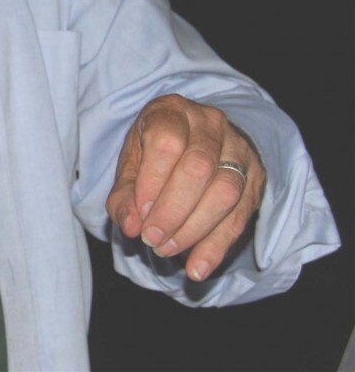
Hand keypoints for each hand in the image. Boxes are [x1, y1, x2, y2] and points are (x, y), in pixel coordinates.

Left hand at [107, 94, 266, 281]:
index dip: (154, 180)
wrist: (193, 139)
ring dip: (194, 229)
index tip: (141, 213)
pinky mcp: (255, 177)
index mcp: (172, 111)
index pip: (167, 141)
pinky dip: (217, 247)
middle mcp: (209, 123)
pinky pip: (240, 216)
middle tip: (152, 239)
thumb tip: (131, 226)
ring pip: (225, 191)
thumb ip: (124, 195)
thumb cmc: (154, 152)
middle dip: (173, 210)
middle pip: (199, 167)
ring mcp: (238, 148)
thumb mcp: (131, 164)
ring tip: (166, 250)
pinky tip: (197, 269)